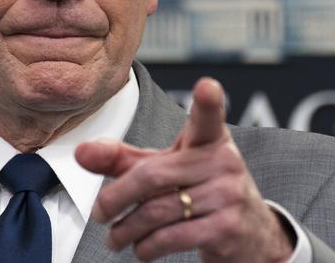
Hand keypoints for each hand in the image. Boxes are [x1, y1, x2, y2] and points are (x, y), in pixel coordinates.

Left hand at [75, 78, 294, 262]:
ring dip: (126, 229)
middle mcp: (224, 162)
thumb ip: (124, 160)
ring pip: (158, 211)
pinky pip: (172, 237)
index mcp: (210, 140)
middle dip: (116, 198)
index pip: (208, 118)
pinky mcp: (227, 229)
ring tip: (114, 237)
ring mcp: (228, 196)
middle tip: (99, 213)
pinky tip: (140, 249)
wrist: (252, 235)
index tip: (207, 87)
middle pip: (153, 175)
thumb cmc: (201, 191)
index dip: (209, 102)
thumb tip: (82, 152)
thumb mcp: (167, 169)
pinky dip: (147, 247)